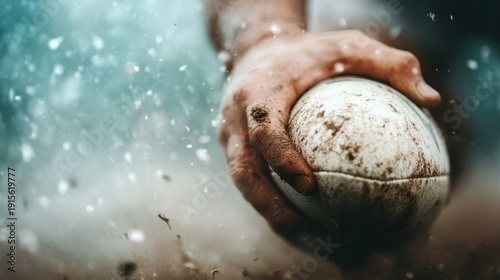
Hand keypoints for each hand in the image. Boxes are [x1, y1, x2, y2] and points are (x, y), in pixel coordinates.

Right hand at [218, 30, 440, 236]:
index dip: (281, 160)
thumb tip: (432, 100)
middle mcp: (235, 120)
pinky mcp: (235, 150)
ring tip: (314, 243)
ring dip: (275, 217)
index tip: (310, 186)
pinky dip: (277, 206)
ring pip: (246, 187)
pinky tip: (308, 224)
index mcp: (257, 93)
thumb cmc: (309, 52)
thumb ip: (389, 64)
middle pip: (244, 173)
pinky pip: (255, 183)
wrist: (258, 50)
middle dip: (272, 209)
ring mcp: (230, 138)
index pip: (262, 131)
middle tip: (309, 234)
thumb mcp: (349, 45)